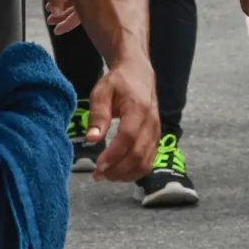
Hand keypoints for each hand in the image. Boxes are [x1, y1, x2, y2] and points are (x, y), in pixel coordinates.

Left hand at [86, 54, 159, 182]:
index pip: (128, 137)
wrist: (139, 72)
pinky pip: (149, 160)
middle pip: (138, 154)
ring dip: (126, 174)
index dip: (113, 156)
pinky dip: (135, 171)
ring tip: (107, 175)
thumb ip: (98, 115)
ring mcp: (156, 131)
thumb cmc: (118, 82)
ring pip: (146, 161)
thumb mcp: (101, 92)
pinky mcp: (156, 137)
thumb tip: (92, 139)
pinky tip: (119, 172)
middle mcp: (151, 121)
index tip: (97, 167)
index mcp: (138, 108)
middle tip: (98, 175)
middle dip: (117, 170)